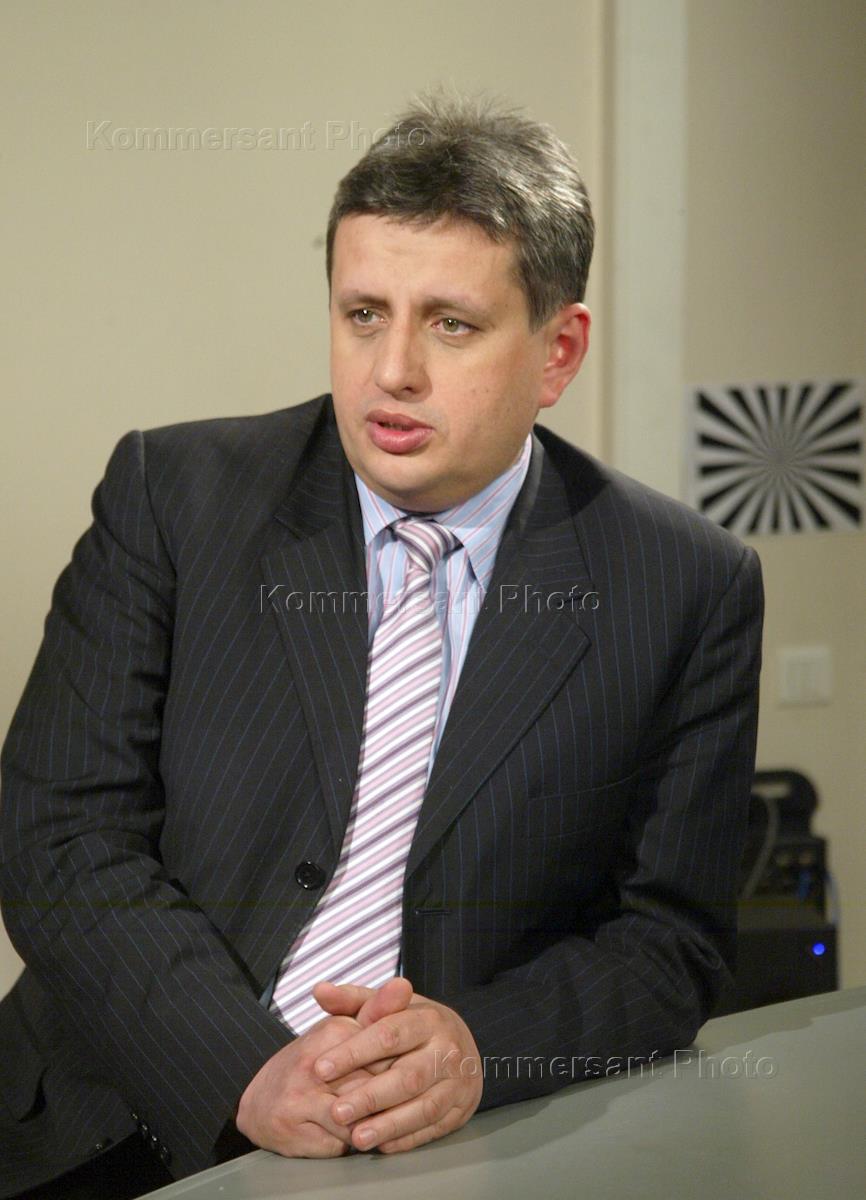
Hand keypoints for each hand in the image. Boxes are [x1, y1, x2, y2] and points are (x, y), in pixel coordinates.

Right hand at [235, 978, 413, 1156]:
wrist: (259, 1101)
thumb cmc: (313, 1062)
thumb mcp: (343, 1028)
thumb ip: (377, 1009)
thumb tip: (404, 985)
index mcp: (334, 1029)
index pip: (387, 1048)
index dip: (403, 1065)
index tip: (412, 1072)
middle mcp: (316, 1061)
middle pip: (377, 1083)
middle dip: (392, 1097)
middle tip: (400, 1102)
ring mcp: (303, 1097)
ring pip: (361, 1116)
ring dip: (376, 1122)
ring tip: (380, 1120)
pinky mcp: (296, 1130)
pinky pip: (342, 1141)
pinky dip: (354, 1141)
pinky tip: (355, 1134)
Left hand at [313, 982, 483, 1153]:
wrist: (462, 1045)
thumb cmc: (412, 1025)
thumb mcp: (387, 1007)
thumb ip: (352, 1000)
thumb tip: (319, 990)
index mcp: (427, 1018)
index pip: (388, 1034)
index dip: (353, 1052)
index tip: (321, 1068)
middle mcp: (446, 1050)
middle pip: (408, 1076)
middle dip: (370, 1096)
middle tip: (337, 1111)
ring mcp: (457, 1082)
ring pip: (423, 1107)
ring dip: (389, 1125)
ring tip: (356, 1138)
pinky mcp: (460, 1109)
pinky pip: (434, 1127)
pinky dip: (408, 1138)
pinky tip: (382, 1146)